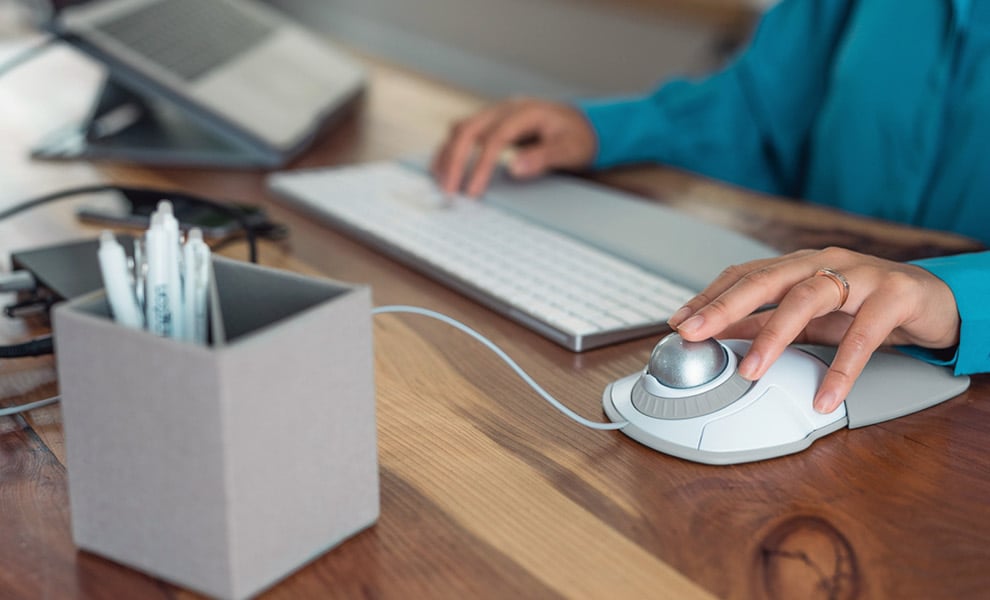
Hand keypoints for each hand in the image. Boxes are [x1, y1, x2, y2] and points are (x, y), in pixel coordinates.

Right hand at [431, 97, 596, 196]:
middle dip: (454, 161)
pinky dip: (450, 150)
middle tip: (449, 190)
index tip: (473, 191)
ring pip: (461, 129)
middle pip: (469, 129)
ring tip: (441, 182)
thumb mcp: (569, 149)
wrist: (581, 123)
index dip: (480, 166)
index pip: (495, 138)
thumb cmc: (576, 137)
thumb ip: (543, 157)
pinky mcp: (490, 123)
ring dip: (447, 155)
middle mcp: (505, 108)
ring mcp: (496, 113)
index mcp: (525, 112)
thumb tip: (514, 168)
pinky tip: (443, 168)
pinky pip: (463, 133)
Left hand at [666, 247, 959, 413]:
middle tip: (695, 332)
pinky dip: (842, 368)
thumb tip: (721, 332)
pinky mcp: (895, 294)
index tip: (679, 322)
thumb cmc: (867, 304)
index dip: (709, 296)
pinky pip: (864, 333)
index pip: (744, 274)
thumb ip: (769, 321)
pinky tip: (825, 395)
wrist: (936, 299)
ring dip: (774, 335)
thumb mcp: (812, 316)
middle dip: (724, 306)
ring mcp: (859, 274)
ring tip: (750, 370)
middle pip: (766, 279)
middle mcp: (823, 262)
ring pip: (808, 298)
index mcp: (798, 266)